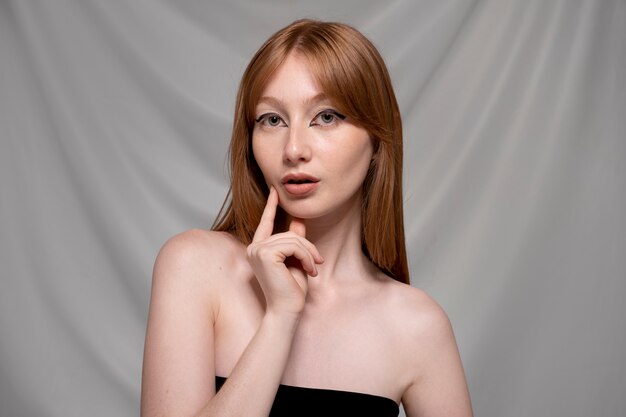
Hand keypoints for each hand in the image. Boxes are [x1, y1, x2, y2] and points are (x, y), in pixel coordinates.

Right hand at [246, 187, 323, 315]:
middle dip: (307, 246)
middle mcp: (254, 248)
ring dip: (309, 254)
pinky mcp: (265, 254)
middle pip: (288, 233)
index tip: (275, 190)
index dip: (272, 206)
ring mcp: (257, 250)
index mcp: (258, 249)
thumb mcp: (296, 260)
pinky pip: (293, 246)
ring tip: (314, 268)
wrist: (287, 310)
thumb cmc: (291, 290)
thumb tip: (298, 218)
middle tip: (318, 263)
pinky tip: (309, 270)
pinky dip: (306, 256)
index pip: (266, 223)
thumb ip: (295, 240)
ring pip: (292, 239)